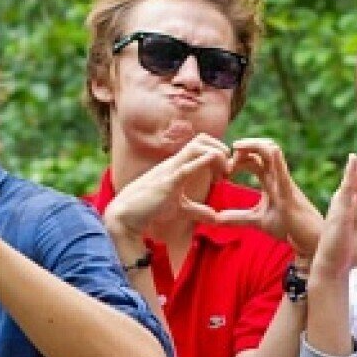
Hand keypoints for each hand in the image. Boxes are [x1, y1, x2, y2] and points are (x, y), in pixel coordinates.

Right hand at [101, 134, 228, 245]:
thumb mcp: (180, 209)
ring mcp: (171, 170)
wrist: (127, 214)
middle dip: (221, 148)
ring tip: (223, 173)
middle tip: (228, 170)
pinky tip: (214, 162)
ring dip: (216, 155)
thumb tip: (215, 218)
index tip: (226, 172)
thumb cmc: (151, 208)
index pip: (201, 144)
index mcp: (178, 164)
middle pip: (202, 139)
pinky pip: (186, 167)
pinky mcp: (167, 182)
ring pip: (197, 148)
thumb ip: (198, 210)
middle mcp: (175, 162)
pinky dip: (203, 162)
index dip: (218, 151)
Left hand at [209, 138, 323, 262]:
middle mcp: (277, 176)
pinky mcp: (288, 190)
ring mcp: (283, 180)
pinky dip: (273, 156)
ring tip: (237, 148)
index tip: (223, 171)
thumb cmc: (288, 228)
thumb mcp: (256, 221)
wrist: (309, 240)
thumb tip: (216, 219)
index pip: (254, 159)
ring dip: (253, 145)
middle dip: (243, 148)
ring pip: (271, 150)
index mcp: (270, 180)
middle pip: (261, 148)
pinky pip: (282, 167)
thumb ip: (237, 217)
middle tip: (226, 160)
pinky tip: (263, 151)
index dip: (237, 159)